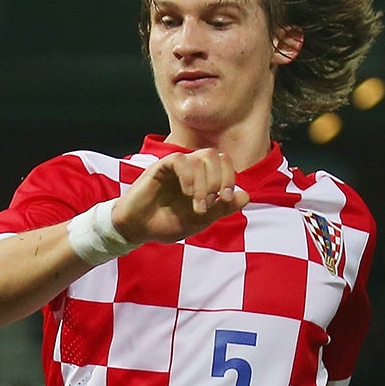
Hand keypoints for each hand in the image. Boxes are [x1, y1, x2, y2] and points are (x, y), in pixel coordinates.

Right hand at [110, 148, 249, 244]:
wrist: (138, 229)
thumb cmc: (166, 223)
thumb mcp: (200, 220)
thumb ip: (222, 208)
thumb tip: (246, 196)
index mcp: (202, 178)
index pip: (224, 164)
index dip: (230, 178)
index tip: (225, 199)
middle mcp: (191, 168)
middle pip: (216, 156)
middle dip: (220, 180)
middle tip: (212, 203)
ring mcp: (176, 166)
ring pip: (202, 157)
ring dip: (205, 183)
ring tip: (197, 204)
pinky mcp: (161, 167)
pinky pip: (181, 160)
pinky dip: (189, 177)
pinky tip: (187, 193)